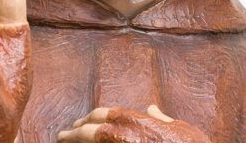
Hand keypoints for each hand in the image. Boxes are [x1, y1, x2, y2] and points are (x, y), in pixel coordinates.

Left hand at [57, 105, 210, 142]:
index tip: (79, 122)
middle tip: (63, 136)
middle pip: (91, 130)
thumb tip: (152, 109)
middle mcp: (127, 134)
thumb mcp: (181, 129)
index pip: (106, 114)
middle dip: (75, 132)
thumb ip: (163, 119)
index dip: (90, 118)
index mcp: (140, 121)